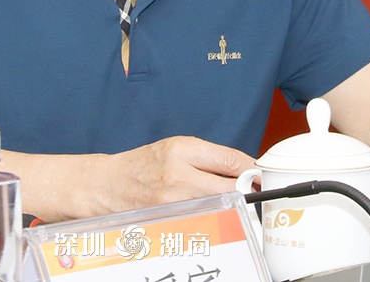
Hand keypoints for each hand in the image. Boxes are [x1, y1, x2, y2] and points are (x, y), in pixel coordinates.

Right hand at [94, 136, 255, 212]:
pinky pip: (202, 221)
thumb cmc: (143, 165)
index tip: (261, 176)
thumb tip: (245, 169)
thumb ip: (209, 158)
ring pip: (219, 208)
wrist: (107, 184)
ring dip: (231, 208)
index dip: (253, 170)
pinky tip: (212, 218)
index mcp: (181, 149)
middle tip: (253, 195)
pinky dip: (212, 221)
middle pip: (230, 188)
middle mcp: (177, 174)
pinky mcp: (168, 220)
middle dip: (245, 192)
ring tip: (234, 207)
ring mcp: (172, 201)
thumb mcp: (175, 148)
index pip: (231, 160)